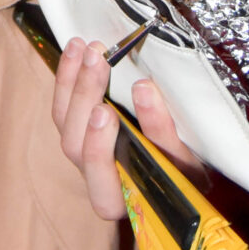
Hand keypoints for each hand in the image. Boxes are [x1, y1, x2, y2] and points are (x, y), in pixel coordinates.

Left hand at [53, 37, 200, 222]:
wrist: (181, 171)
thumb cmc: (185, 174)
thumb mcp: (185, 164)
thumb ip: (163, 134)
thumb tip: (143, 89)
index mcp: (117, 201)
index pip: (101, 179)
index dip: (99, 146)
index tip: (109, 111)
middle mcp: (93, 180)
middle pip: (75, 145)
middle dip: (85, 99)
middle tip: (99, 60)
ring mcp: (83, 155)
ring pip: (64, 123)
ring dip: (72, 82)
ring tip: (86, 48)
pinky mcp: (79, 131)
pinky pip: (63, 106)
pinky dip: (68, 76)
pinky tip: (77, 49)